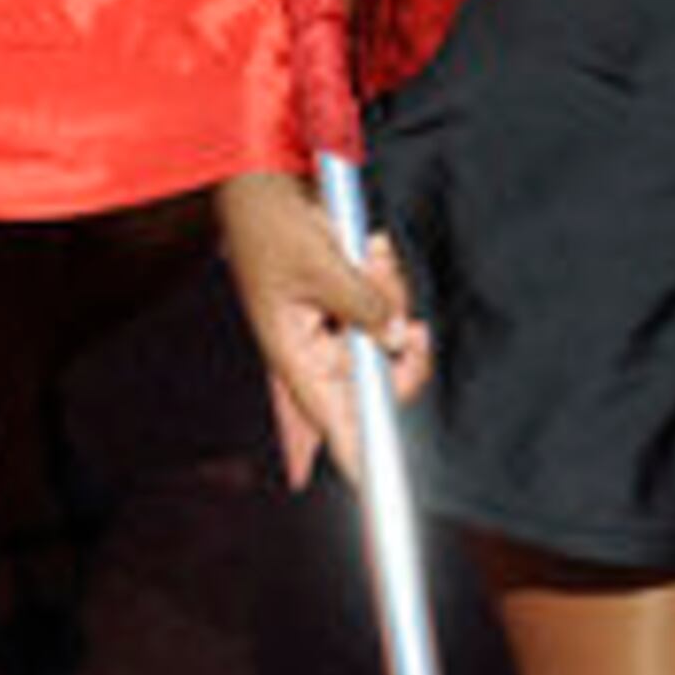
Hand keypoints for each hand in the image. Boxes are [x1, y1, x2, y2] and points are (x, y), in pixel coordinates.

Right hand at [216, 169, 430, 472]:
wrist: (260, 179)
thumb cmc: (271, 225)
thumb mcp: (321, 264)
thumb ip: (363, 304)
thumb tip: (398, 337)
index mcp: (296, 357)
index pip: (335, 426)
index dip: (362, 462)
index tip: (386, 495)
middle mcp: (318, 350)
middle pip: (380, 384)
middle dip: (403, 353)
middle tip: (415, 329)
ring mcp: (335, 325)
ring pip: (390, 338)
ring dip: (390, 295)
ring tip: (370, 256)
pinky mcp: (347, 298)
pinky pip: (386, 303)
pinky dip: (385, 276)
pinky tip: (370, 249)